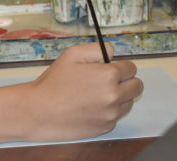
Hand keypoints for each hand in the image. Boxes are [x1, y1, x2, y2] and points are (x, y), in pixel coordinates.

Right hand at [22, 43, 142, 141]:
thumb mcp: (71, 55)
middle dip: (125, 81)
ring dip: (119, 97)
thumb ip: (97, 49)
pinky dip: (108, 111)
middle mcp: (115, 95)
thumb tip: (113, 52)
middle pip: (137, 86)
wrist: (40, 111)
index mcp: (109, 75)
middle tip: (106, 80)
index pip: (131, 68)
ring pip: (129, 102)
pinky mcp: (106, 127)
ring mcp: (112, 114)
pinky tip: (89, 107)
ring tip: (95, 94)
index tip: (108, 68)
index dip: (120, 66)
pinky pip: (116, 116)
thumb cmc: (54, 82)